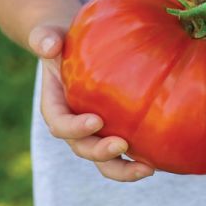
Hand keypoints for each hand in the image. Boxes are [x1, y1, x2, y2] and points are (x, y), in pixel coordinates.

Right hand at [28, 25, 154, 181]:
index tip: (95, 120)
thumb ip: (45, 38)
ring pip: (106, 161)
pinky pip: (126, 151)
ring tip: (148, 168)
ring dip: (124, 168)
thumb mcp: (52, 36)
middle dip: (101, 152)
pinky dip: (140, 159)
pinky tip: (160, 159)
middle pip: (83, 149)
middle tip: (121, 145)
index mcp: (57, 106)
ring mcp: (96, 132)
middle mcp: (75, 125)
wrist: (79, 50)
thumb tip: (48, 46)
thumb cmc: (66, 42)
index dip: (74, 128)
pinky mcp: (116, 130)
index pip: (59, 124)